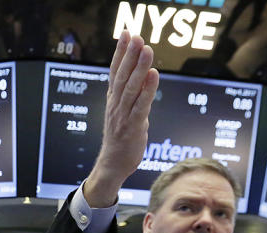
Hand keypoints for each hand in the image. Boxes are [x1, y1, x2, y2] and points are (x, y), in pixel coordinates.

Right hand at [82, 30, 158, 207]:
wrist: (113, 164)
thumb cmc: (120, 138)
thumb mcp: (122, 112)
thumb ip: (129, 94)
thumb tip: (139, 75)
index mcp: (113, 100)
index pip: (115, 72)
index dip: (120, 52)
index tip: (126, 34)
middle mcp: (116, 105)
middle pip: (122, 76)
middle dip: (130, 55)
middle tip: (137, 37)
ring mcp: (123, 116)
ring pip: (131, 88)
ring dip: (139, 68)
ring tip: (147, 50)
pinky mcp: (133, 127)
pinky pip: (141, 106)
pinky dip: (147, 90)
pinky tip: (154, 75)